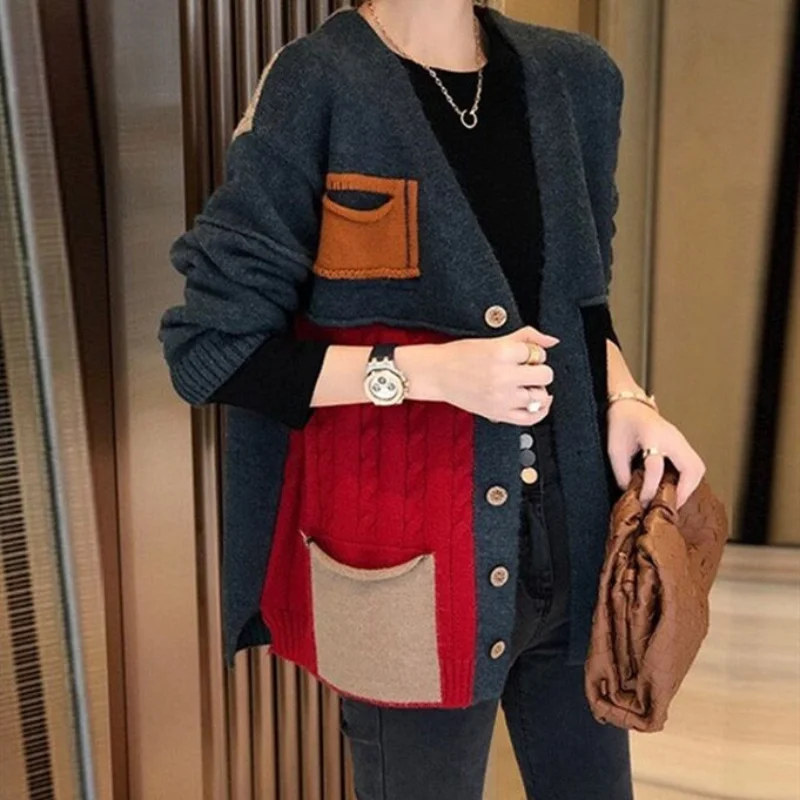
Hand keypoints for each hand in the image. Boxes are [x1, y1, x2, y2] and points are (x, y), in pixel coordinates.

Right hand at [424, 325, 559, 424]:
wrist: (437, 374)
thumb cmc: (460, 356)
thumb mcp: (493, 340)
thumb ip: (526, 337)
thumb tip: (551, 340)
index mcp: (502, 353)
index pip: (537, 353)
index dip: (532, 353)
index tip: (521, 355)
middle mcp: (503, 376)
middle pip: (545, 375)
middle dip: (538, 370)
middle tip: (525, 369)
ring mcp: (501, 398)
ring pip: (540, 396)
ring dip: (538, 389)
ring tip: (525, 384)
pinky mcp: (498, 413)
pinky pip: (531, 418)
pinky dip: (539, 411)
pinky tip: (537, 403)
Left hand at [607, 400, 705, 507]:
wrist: (630, 405)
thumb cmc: (622, 422)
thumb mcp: (615, 448)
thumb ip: (621, 472)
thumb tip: (630, 495)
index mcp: (651, 435)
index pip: (655, 466)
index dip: (650, 487)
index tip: (643, 501)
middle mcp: (671, 437)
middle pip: (691, 467)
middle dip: (683, 490)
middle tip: (671, 505)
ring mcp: (680, 439)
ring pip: (698, 467)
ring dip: (690, 487)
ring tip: (675, 499)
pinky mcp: (683, 444)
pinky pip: (694, 464)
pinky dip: (690, 480)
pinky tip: (677, 488)